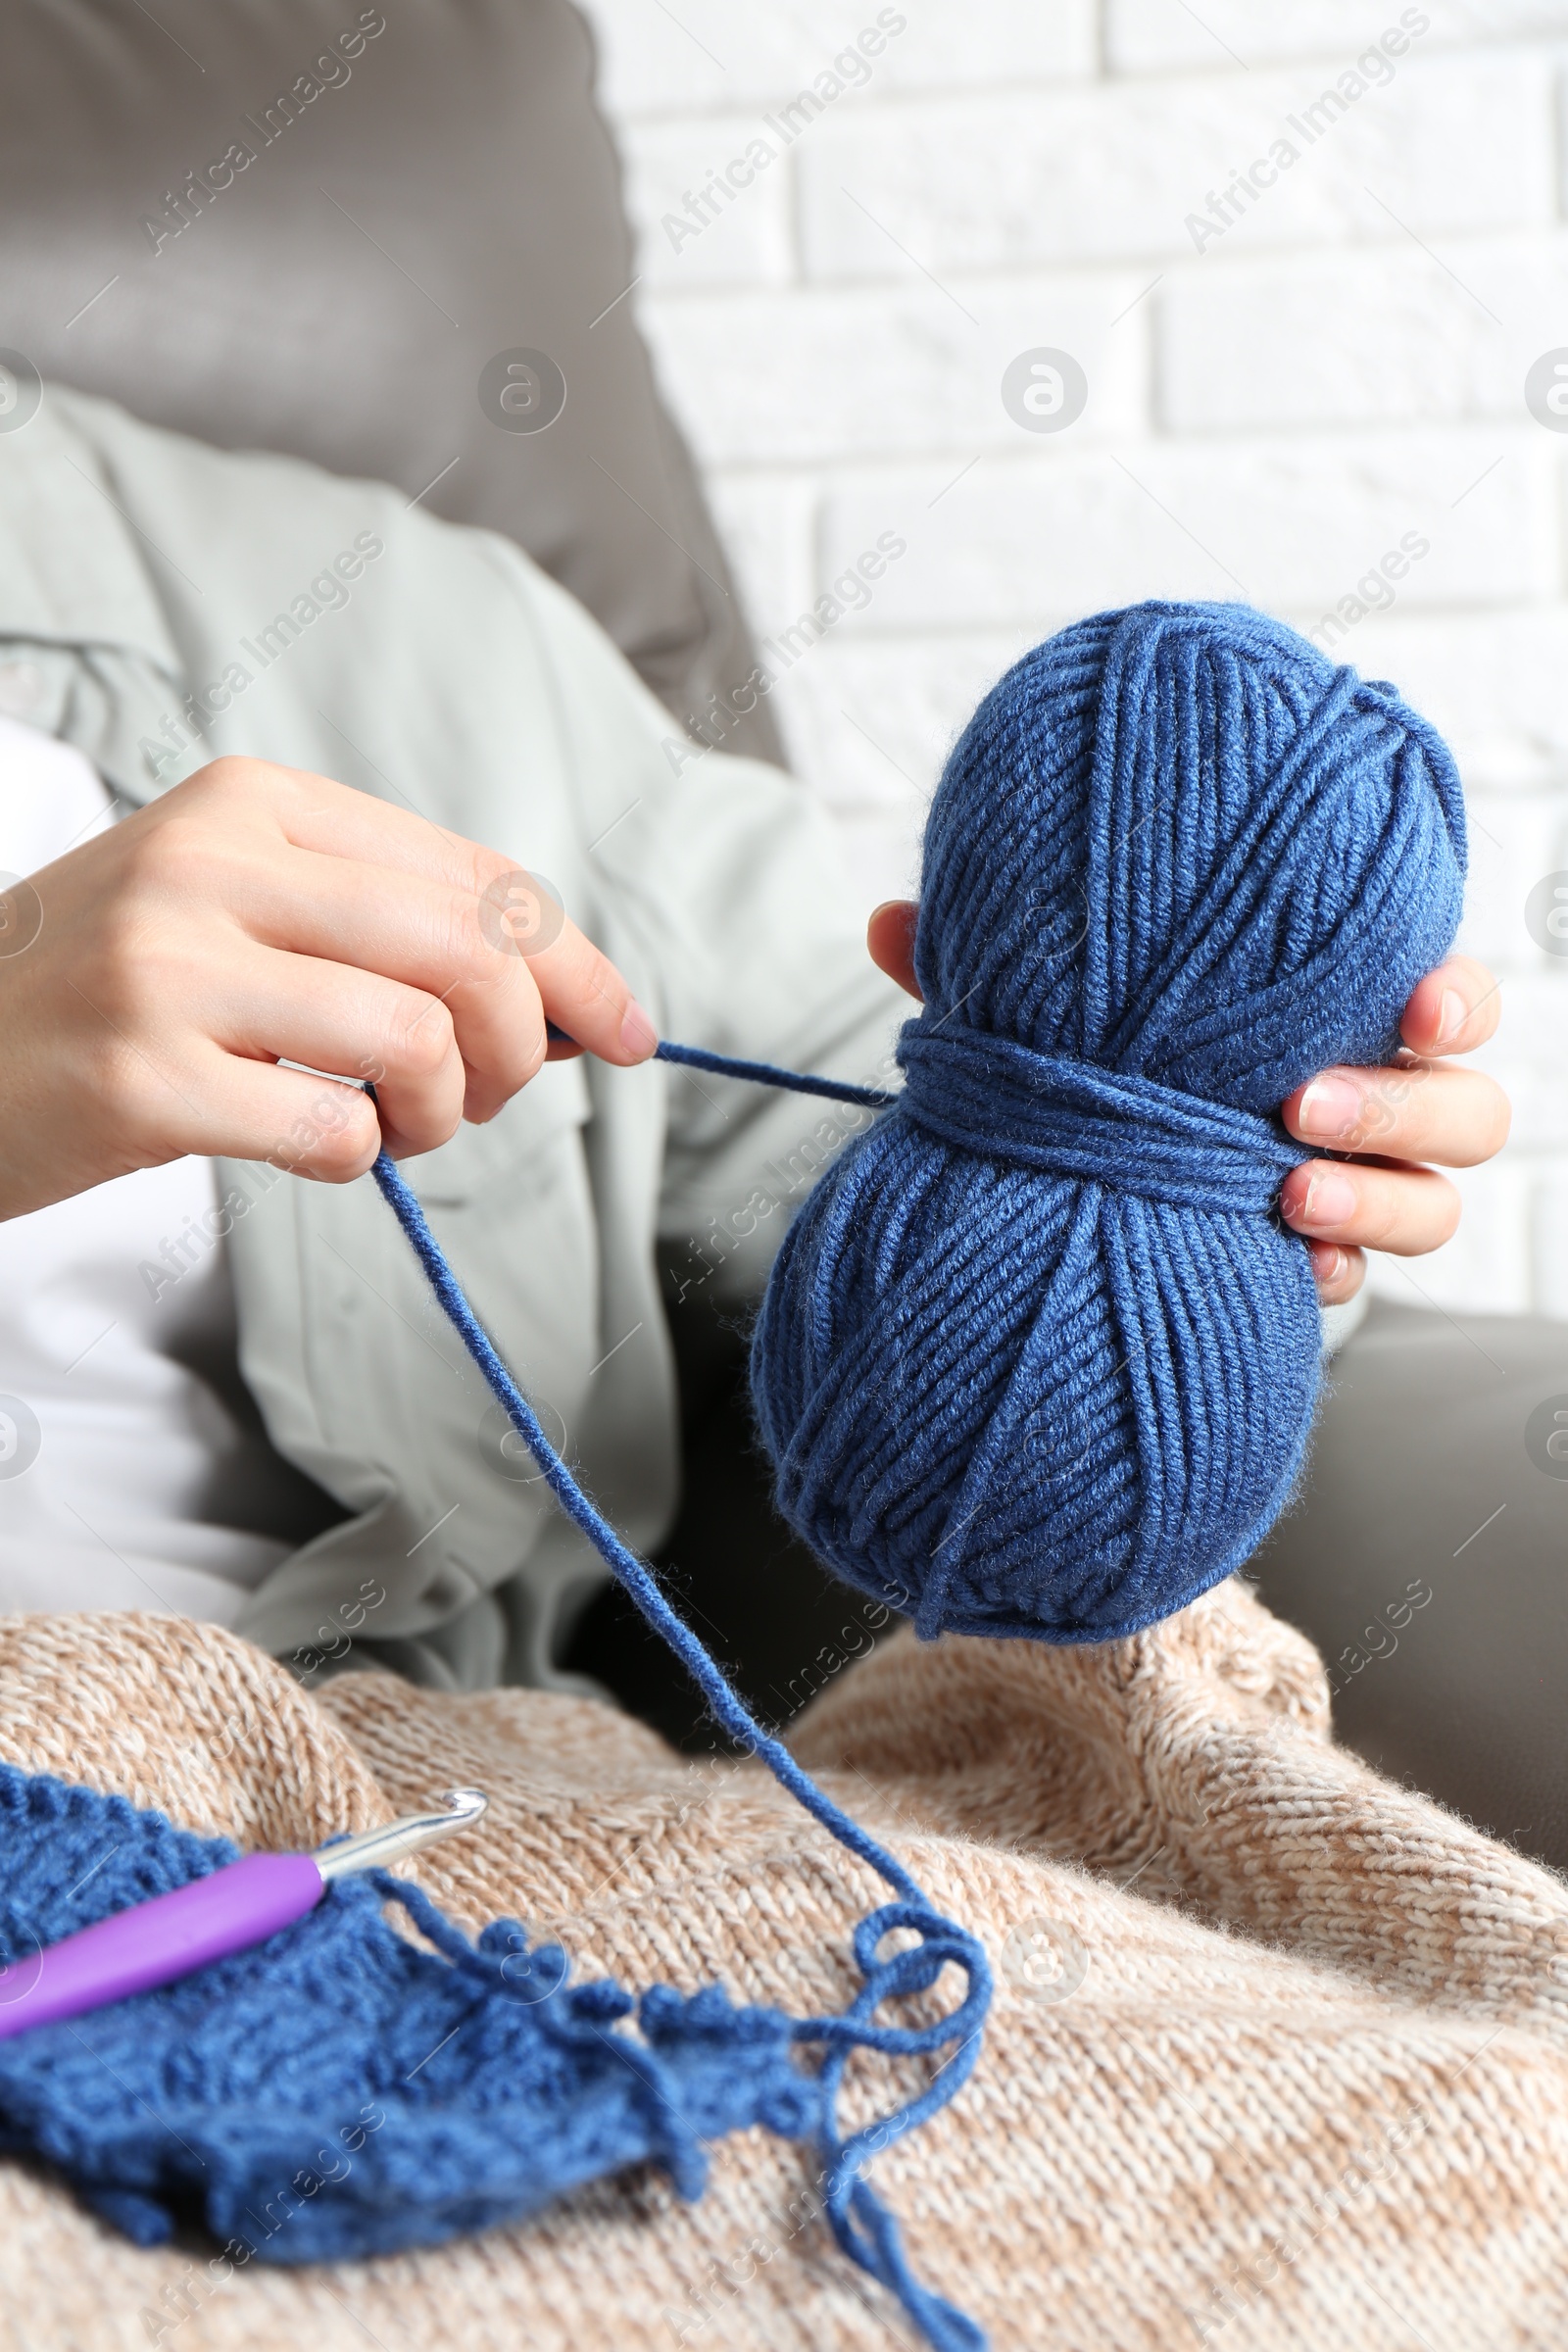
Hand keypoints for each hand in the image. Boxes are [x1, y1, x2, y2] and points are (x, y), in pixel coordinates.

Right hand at [0, 757, 655, 1220]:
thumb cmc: (112, 993)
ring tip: (395, 1127)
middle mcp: (212, 861)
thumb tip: (571, 1007)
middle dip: (525, 1045)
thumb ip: (391, 936)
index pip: (473, 875)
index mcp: (256, 801)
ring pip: (417, 1041)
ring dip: (441, 1113)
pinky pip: (334, 1133)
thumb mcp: (242, 912)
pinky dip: (357, 1159)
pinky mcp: (138, 1077)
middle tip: (487, 1099)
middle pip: (468, 950)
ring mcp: (167, 966)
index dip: (573, 963)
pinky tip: (314, 1146)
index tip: (624, 1033)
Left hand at [865, 903, 1509, 1306]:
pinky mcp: (1313, 1263)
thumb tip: (892, 924)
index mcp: (1332, 1013)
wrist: (1071, 1188)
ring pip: (1434, 1204)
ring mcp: (1352, 1189)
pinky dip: (1327, 1273)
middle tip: (1300, 1106)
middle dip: (1403, 1106)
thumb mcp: (1042, 1017)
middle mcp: (1367, 1101)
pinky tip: (1280, 1271)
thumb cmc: (1092, 1065)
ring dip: (1373, 1198)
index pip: (1445, 998)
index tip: (1414, 1004)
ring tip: (1284, 1194)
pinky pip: (1355, 1281)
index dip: (1454, 1001)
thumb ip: (989, 976)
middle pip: (1464, 1112)